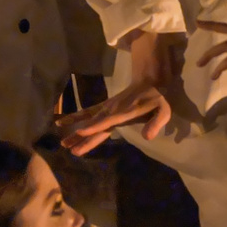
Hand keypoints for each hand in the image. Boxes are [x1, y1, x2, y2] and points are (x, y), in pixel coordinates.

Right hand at [54, 28, 181, 154]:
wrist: (151, 80)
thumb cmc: (158, 97)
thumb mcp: (164, 110)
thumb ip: (156, 122)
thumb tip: (148, 137)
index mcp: (126, 112)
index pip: (108, 121)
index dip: (95, 127)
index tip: (81, 132)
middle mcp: (113, 110)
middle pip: (95, 124)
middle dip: (81, 135)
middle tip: (66, 146)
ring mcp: (108, 108)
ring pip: (89, 119)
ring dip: (76, 130)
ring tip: (63, 142)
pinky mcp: (105, 107)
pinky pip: (89, 112)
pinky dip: (77, 117)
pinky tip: (64, 123)